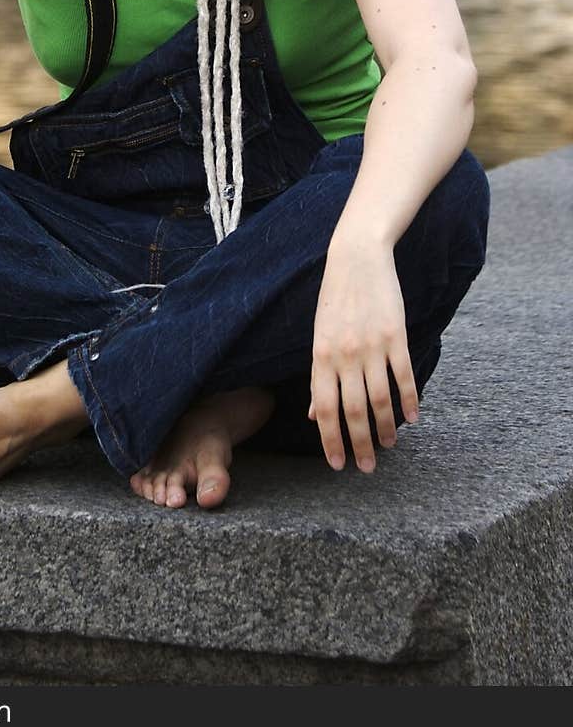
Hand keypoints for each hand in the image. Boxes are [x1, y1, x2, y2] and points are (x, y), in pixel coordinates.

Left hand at [307, 235, 419, 472]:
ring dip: (385, 427)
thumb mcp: (319, 336)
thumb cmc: (334, 299)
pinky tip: (412, 417)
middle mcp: (344, 356)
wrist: (356, 259)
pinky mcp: (396, 336)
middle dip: (359, 444)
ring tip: (390, 445)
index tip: (338, 464)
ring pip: (379, 399)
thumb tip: (313, 414)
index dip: (330, 440)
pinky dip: (409, 400)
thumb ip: (319, 376)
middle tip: (368, 467)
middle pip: (352, 411)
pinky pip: (403, 376)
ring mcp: (371, 346)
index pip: (323, 409)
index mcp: (320, 357)